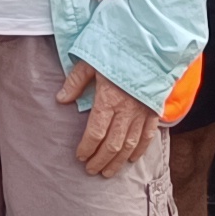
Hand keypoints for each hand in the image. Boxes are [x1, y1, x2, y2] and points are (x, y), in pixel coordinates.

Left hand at [57, 60, 161, 176]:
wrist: (150, 44)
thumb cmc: (117, 50)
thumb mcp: (91, 61)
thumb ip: (76, 81)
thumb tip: (61, 99)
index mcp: (108, 100)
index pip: (95, 133)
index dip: (87, 148)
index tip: (80, 156)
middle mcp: (126, 110)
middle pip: (112, 145)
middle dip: (100, 160)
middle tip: (91, 170)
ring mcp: (142, 112)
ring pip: (129, 145)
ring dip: (118, 161)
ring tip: (108, 172)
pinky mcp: (153, 110)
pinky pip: (147, 136)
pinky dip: (140, 150)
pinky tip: (132, 159)